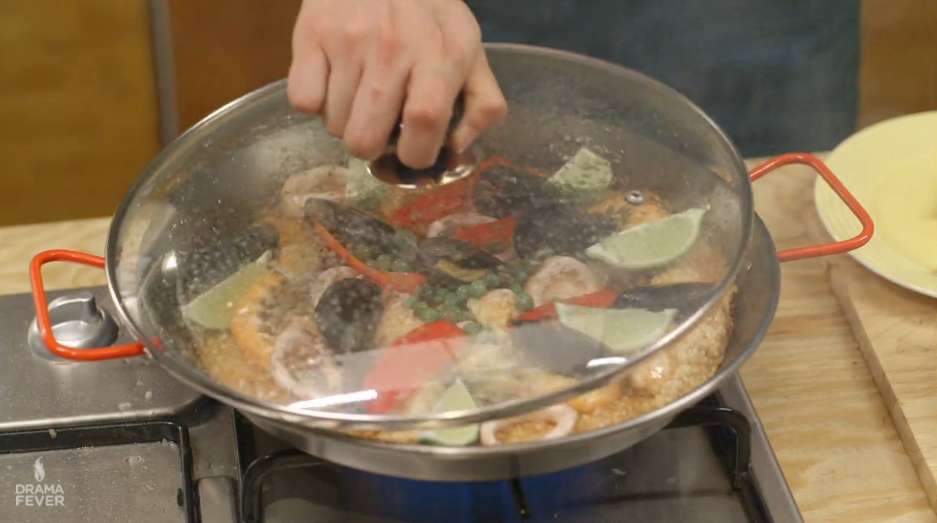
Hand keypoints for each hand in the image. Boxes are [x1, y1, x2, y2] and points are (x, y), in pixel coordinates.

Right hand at [287, 0, 506, 167]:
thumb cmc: (429, 15)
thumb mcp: (470, 50)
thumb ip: (482, 104)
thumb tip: (457, 147)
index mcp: (441, 55)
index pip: (425, 121)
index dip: (416, 153)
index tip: (413, 152)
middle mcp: (393, 47)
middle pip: (365, 138)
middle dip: (373, 146)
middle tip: (380, 124)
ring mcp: (348, 41)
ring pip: (334, 125)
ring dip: (346, 122)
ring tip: (360, 94)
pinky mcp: (311, 35)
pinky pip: (303, 101)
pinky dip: (316, 102)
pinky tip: (334, 81)